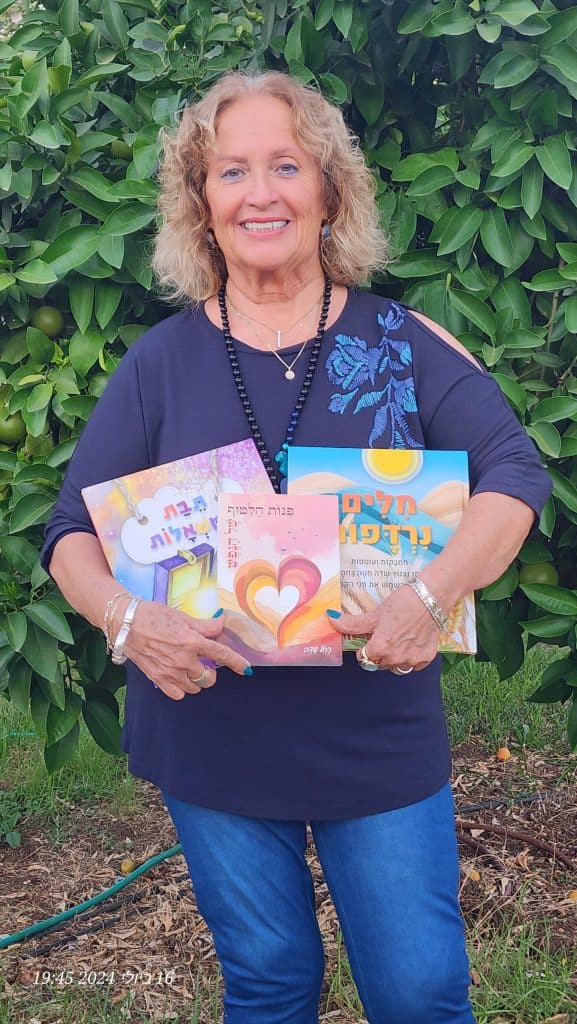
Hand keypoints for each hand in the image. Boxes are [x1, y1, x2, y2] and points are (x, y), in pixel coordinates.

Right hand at [113, 601, 250, 699]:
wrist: (125, 623)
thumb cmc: (153, 615)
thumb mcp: (182, 616)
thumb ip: (204, 625)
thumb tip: (222, 624)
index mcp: (192, 641)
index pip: (222, 654)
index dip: (237, 663)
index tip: (246, 669)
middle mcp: (184, 660)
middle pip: (209, 678)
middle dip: (211, 672)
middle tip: (204, 662)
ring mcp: (170, 672)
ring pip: (195, 688)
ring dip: (197, 680)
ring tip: (189, 669)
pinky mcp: (157, 679)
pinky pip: (177, 694)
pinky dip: (181, 688)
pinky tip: (178, 677)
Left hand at [328, 585, 439, 672]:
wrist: (431, 598)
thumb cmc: (402, 603)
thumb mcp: (375, 613)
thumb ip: (353, 623)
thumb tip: (331, 618)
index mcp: (380, 649)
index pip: (364, 658)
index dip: (364, 648)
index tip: (369, 638)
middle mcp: (395, 659)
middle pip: (379, 664)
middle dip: (378, 654)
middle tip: (385, 636)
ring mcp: (412, 660)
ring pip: (396, 667)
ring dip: (393, 658)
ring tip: (398, 640)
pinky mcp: (426, 658)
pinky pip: (413, 666)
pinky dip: (411, 658)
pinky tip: (411, 643)